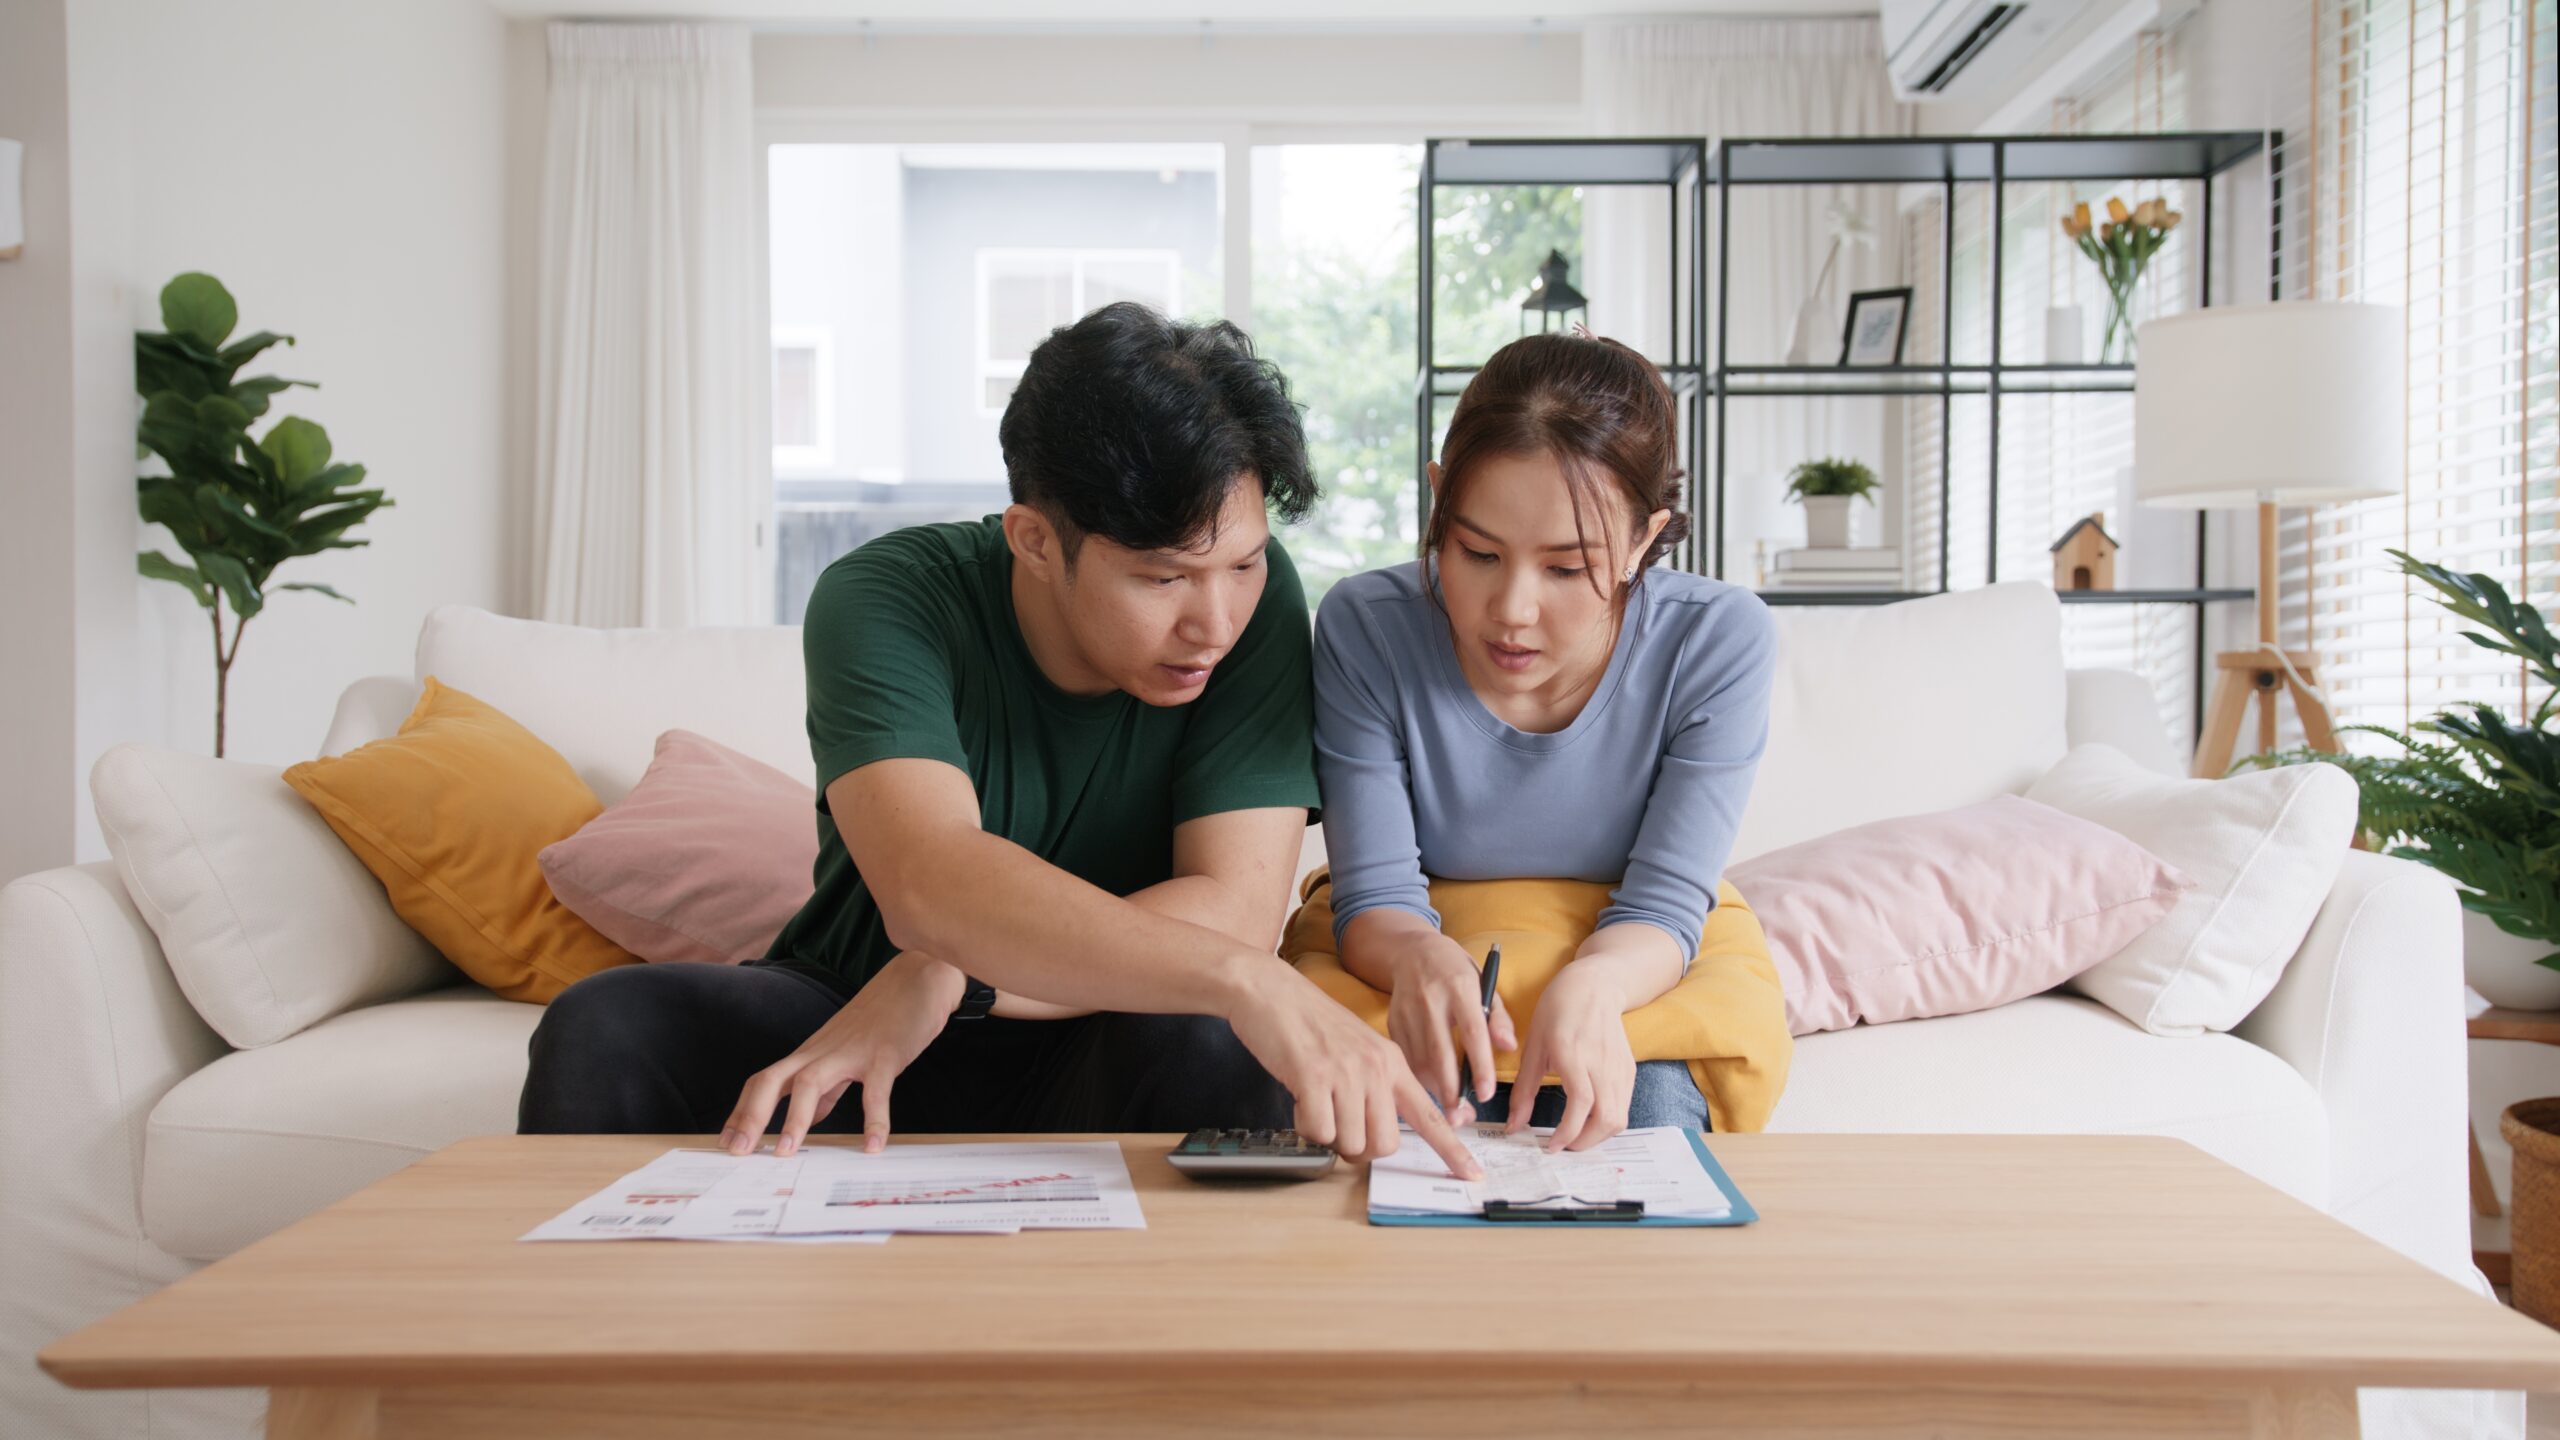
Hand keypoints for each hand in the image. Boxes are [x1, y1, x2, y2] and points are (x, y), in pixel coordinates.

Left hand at [721, 952, 965, 1156]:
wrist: (919, 978)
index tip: (726, 1142)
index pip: (765, 1081)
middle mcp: (823, 1051)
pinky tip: (873, 1146)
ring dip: (795, 1117)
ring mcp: (852, 1051)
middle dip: (750, 1115)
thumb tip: (812, 1117)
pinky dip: (874, 1121)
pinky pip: (876, 1092)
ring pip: (811, 1081)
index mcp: (812, 1053)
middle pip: (773, 1078)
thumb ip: (830, 1087)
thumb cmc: (883, 1018)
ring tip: (786, 1152)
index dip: (742, 1111)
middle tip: (737, 1151)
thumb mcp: (847, 1054)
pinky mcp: (885, 1054)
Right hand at [1224, 960, 1484, 1180]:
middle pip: (1384, 1145)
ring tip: (1316, 1103)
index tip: (1473, 1174)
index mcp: (1393, 1063)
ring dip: (1329, 1135)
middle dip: (1360, 1149)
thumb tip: (1378, 1136)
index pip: (1430, 1115)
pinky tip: (1300, 1098)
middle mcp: (1376, 1068)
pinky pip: (1318, 1132)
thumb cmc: (1311, 1026)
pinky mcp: (1314, 1077)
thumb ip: (1376, 1085)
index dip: (1452, 1149)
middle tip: (1339, 1127)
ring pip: (1350, 1143)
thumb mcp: (1359, 1049)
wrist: (1273, 992)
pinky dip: (1306, 1125)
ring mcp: (1347, 1072)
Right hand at [1381, 933, 1516, 1122]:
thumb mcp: (1484, 983)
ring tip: (1452, 1110)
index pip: (1473, 1031)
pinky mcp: (1392, 1021)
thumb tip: (1508, 1047)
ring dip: (1434, 1089)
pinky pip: (1404, 1057)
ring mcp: (1407, 1010)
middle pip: (1440, 1052)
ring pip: (1418, 1059)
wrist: (1412, 952)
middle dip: (1450, 1089)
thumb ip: (1498, 1017)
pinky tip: (1431, 1090)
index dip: (1480, 1066)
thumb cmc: (1455, 971)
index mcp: (1459, 987)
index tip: (1486, 1094)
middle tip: (1463, 1118)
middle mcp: (1431, 998)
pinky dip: (1418, 1078)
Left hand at [1504, 965, 1634, 1152]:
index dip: (1568, 1131)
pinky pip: (1624, 1107)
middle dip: (1584, 1143)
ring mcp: (1620, 1068)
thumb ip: (1524, 1090)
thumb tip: (1513, 1126)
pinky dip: (1607, 1121)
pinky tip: (1587, 1118)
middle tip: (1562, 1146)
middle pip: (1607, 1118)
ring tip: (1574, 1136)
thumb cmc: (1558, 1012)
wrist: (1594, 987)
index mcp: (1574, 1053)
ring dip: (1597, 1136)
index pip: (1581, 1102)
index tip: (1551, 1146)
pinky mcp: (1629, 1070)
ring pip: (1619, 1118)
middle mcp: (1602, 1063)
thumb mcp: (1533, 1047)